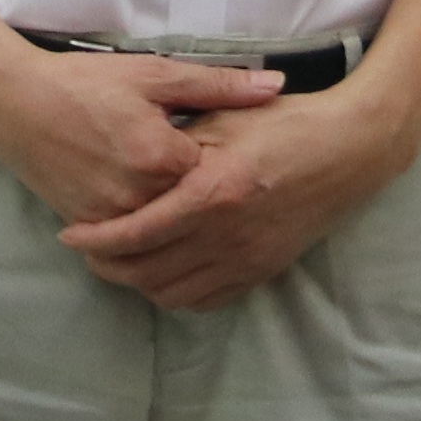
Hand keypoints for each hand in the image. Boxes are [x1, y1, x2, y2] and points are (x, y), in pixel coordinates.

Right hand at [0, 45, 290, 232]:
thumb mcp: (154, 74)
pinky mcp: (90, 227)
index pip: (219, 175)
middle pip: (194, 208)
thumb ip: (218, 86)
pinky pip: (133, 240)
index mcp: (161, 157)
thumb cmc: (86, 83)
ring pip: (165, 230)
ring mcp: (112, 218)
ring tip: (183, 190)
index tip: (236, 149)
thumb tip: (276, 85)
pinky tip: (157, 206)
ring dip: (180, 214)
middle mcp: (138, 197)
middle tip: (209, 173)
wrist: (15, 104)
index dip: (230, 162)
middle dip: (208, 194)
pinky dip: (149, 227)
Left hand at [52, 82, 420, 311]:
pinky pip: (206, 300)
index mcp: (212, 192)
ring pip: (172, 294)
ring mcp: (248, 259)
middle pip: (146, 274)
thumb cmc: (285, 123)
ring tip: (123, 260)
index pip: (136, 234)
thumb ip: (177, 146)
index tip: (70, 235)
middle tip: (89, 250)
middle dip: (108, 267)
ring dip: (139, 283)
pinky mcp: (263, 271)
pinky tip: (166, 270)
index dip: (96, 241)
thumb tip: (131, 166)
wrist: (350, 149)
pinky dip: (176, 292)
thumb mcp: (225, 120)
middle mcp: (227, 236)